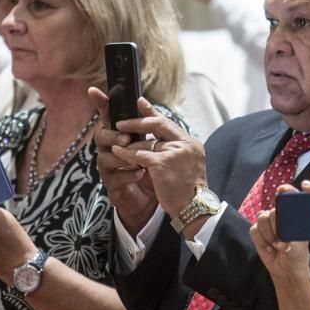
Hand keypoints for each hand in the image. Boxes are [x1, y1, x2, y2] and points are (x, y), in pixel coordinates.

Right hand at [88, 87, 157, 235]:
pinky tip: (140, 174)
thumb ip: (147, 124)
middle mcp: (108, 150)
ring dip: (121, 157)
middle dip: (112, 136)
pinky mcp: (112, 186)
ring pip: (105, 158)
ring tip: (136, 160)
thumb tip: (143, 101)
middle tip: (126, 139)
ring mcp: (108, 168)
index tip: (93, 90)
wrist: (151, 199)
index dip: (100, 103)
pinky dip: (128, 175)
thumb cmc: (148, 168)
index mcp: (118, 136)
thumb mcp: (150, 144)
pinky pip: (115, 178)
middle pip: (100, 136)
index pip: (107, 117)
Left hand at [102, 97, 208, 233]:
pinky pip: (139, 154)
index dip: (153, 112)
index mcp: (191, 143)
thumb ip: (175, 150)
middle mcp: (185, 144)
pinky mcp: (162, 164)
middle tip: (121, 122)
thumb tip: (156, 140)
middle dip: (137, 121)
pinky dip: (126, 153)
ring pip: (146, 141)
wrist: (194, 208)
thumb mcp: (187, 165)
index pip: (169, 123)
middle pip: (158, 124)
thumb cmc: (188, 190)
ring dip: (129, 142)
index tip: (140, 102)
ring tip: (115, 140)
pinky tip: (117, 151)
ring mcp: (174, 152)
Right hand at [249, 184, 309, 281]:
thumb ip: (290, 231)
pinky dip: (261, 240)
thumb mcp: (299, 242)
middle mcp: (280, 216)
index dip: (285, 191)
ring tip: (276, 245)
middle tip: (281, 239)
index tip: (282, 191)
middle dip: (275, 225)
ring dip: (268, 234)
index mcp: (294, 215)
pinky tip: (268, 247)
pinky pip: (254, 229)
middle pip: (272, 209)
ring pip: (261, 218)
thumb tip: (280, 224)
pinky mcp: (258, 231)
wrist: (286, 270)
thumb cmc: (297, 255)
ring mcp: (268, 223)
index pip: (289, 197)